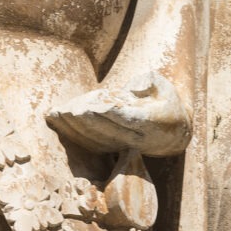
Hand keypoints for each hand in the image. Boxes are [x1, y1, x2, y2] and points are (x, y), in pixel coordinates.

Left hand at [48, 76, 193, 157]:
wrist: (173, 132)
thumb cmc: (165, 101)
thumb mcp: (164, 85)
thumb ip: (151, 81)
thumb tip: (134, 87)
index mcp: (152, 122)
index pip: (128, 118)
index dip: (109, 114)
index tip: (91, 106)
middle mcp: (138, 138)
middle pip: (109, 131)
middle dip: (86, 121)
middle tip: (67, 110)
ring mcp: (126, 146)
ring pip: (99, 140)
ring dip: (76, 130)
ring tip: (57, 115)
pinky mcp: (115, 149)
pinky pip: (94, 145)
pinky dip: (76, 136)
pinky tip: (59, 124)